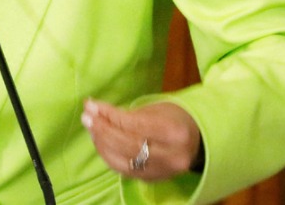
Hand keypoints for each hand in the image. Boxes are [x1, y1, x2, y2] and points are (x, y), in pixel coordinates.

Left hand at [81, 98, 201, 181]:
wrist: (197, 142)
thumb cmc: (174, 119)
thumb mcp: (157, 109)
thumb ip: (129, 114)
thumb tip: (96, 110)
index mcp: (176, 133)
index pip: (135, 125)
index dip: (110, 115)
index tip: (91, 104)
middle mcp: (171, 157)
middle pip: (127, 145)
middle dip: (102, 130)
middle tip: (86, 116)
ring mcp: (162, 172)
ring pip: (122, 161)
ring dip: (101, 143)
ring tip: (90, 126)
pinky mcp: (152, 180)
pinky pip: (123, 170)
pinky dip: (108, 155)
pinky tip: (99, 141)